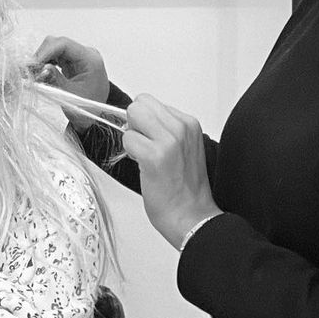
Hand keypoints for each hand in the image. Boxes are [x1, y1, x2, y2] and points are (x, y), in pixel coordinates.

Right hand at [28, 36, 109, 131]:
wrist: (95, 114)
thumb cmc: (87, 107)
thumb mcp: (70, 95)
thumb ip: (55, 79)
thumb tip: (40, 68)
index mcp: (90, 59)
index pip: (64, 45)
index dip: (45, 52)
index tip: (31, 64)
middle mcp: (84, 53)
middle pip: (57, 44)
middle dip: (41, 56)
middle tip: (28, 71)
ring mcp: (78, 56)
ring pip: (53, 48)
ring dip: (41, 60)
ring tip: (32, 74)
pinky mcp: (71, 61)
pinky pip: (54, 56)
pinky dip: (44, 63)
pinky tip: (38, 73)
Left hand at [121, 94, 218, 248]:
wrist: (191, 216)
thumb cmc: (183, 187)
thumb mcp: (183, 148)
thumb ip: (164, 129)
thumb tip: (138, 117)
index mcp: (189, 123)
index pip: (150, 101)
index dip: (144, 122)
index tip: (152, 141)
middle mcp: (181, 127)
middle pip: (139, 103)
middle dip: (135, 124)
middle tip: (146, 148)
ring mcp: (169, 140)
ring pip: (132, 117)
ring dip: (133, 140)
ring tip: (147, 159)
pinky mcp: (155, 155)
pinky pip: (127, 140)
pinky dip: (130, 154)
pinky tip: (145, 167)